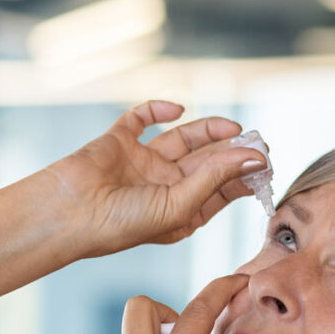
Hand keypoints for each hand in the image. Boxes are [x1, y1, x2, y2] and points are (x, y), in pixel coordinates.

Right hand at [46, 100, 266, 257]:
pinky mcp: (120, 141)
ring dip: (209, 130)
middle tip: (258, 139)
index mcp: (179, 212)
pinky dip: (159, 109)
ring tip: (234, 126)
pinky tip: (178, 109)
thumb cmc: (121, 225)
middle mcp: (163, 187)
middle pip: (207, 162)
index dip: (243, 176)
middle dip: (232, 151)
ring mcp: (142, 162)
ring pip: (183, 138)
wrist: (68, 214)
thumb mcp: (179, 206)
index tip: (266, 163)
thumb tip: (254, 157)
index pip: (219, 191)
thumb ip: (216, 178)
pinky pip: (142, 118)